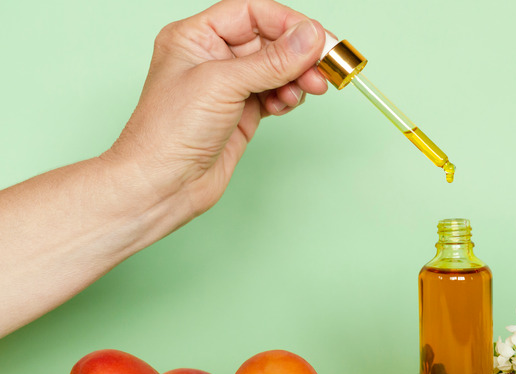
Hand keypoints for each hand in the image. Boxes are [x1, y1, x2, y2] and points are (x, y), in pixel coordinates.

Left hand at [107, 0, 327, 218]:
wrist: (162, 184)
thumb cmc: (169, 131)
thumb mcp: (223, 85)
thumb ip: (271, 60)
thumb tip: (311, 36)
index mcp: (197, 36)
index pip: (252, 13)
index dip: (287, 23)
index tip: (318, 39)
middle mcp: (213, 56)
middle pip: (270, 40)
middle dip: (299, 54)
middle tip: (324, 69)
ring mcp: (228, 86)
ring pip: (277, 69)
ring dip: (296, 78)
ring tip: (307, 91)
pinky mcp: (242, 112)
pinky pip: (276, 93)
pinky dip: (287, 97)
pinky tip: (284, 105)